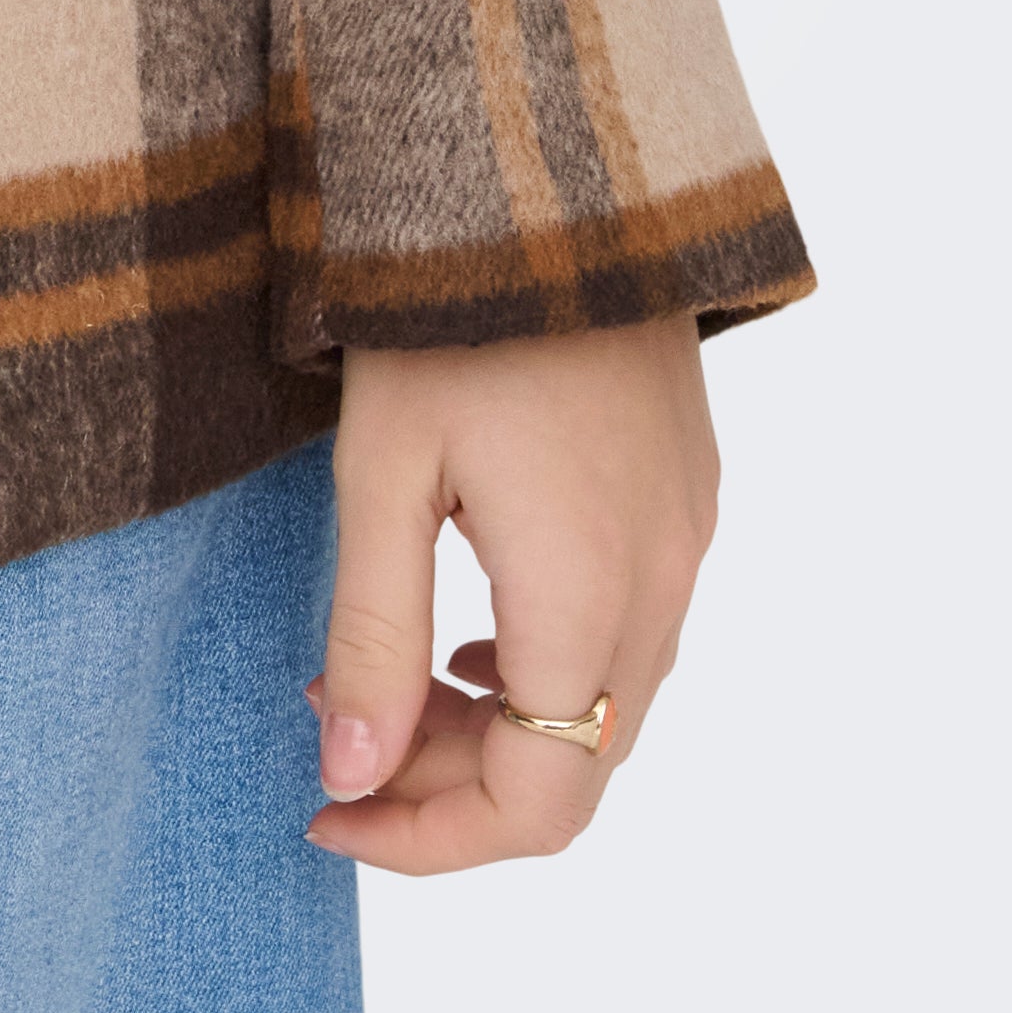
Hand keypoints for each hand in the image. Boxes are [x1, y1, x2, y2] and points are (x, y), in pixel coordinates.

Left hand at [308, 319, 719, 877]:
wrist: (546, 170)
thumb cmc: (445, 312)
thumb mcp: (381, 476)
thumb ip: (375, 638)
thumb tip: (355, 783)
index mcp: (588, 598)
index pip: (540, 806)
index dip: (431, 841)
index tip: (325, 814)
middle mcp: (661, 586)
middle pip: (577, 770)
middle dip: (451, 787)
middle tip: (335, 738)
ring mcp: (686, 540)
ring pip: (607, 708)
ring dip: (498, 728)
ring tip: (381, 680)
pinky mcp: (685, 497)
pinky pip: (630, 636)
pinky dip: (545, 669)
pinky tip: (468, 632)